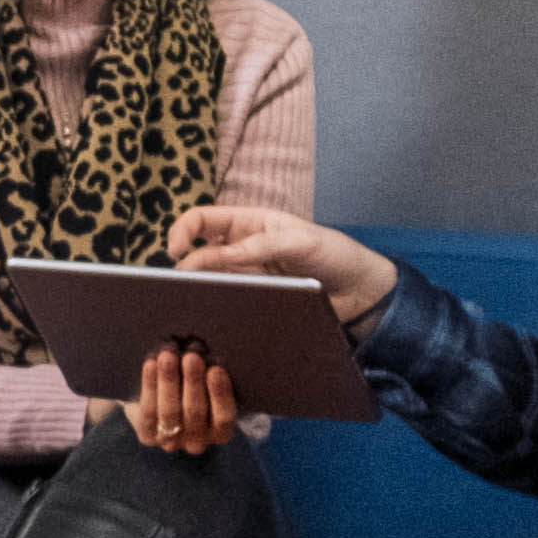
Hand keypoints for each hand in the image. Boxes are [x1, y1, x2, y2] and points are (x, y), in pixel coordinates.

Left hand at [119, 343, 240, 459]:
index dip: (220, 394)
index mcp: (221, 431)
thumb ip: (211, 371)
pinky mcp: (148, 436)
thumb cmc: (192, 384)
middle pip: (195, 413)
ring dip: (169, 381)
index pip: (224, 417)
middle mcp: (198, 442)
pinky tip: (151, 364)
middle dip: (193, 382)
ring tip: (168, 356)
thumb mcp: (206, 381)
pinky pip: (148, 411)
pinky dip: (150, 385)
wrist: (159, 397)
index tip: (216, 369)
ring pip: (170, 412)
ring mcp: (172, 442)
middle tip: (191, 357)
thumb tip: (208, 346)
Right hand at [167, 199, 397, 322]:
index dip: (182, 231)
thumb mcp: (302, 242)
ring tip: (192, 305)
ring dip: (199, 292)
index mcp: (250, 223)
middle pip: (199, 255)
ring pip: (210, 282)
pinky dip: (217, 308)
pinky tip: (212, 317)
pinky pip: (228, 303)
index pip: (202, 220)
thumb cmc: (335, 254)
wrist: (361, 291)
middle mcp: (242, 250)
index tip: (176, 252)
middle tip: (182, 288)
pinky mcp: (255, 302)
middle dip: (186, 269)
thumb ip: (263, 245)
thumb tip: (220, 256)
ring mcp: (247, 277)